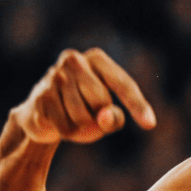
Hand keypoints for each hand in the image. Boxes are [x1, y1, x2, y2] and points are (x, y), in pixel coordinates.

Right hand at [12, 48, 155, 144]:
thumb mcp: (107, 116)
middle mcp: (73, 60)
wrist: (42, 116)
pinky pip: (64, 125)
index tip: (150, 125)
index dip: (137, 105)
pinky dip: (66, 132)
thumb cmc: (83, 112)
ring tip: (72, 117)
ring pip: (82, 116)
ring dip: (82, 126)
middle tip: (88, 113)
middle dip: (99, 116)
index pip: (123, 83)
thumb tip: (104, 116)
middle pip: (102, 101)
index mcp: (97, 59)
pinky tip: (58, 121)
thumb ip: (114, 117)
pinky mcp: (41, 95)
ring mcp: (54, 76)